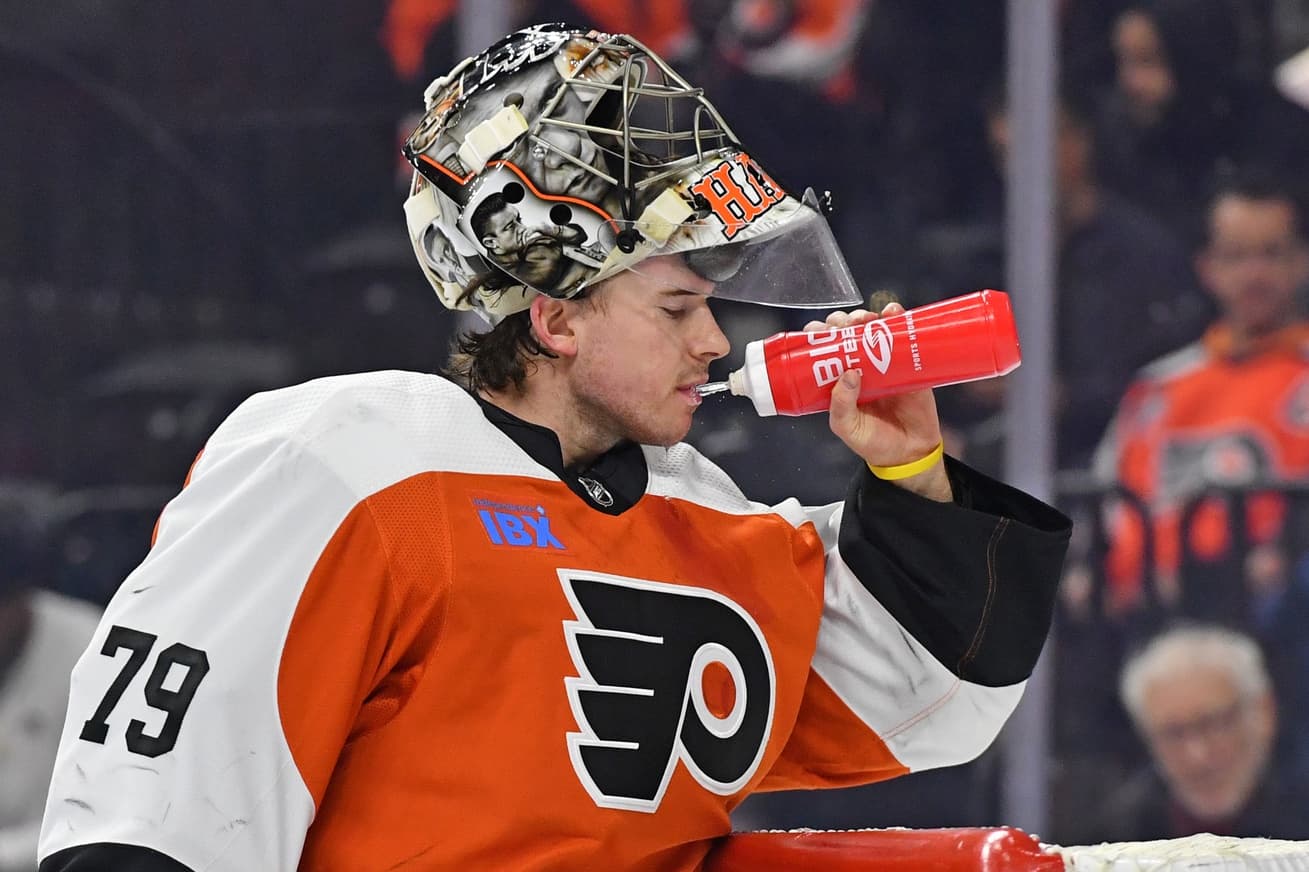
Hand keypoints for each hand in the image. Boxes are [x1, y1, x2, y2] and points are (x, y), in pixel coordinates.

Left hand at [804, 302, 952, 501]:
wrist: (911, 452)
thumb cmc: (874, 442)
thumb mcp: (848, 428)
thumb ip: (841, 406)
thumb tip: (848, 374)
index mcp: (837, 379)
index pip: (822, 349)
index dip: (818, 335)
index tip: (818, 333)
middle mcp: (858, 365)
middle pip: (845, 332)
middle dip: (841, 322)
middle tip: (844, 327)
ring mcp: (883, 360)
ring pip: (870, 327)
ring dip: (864, 316)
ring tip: (866, 321)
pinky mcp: (909, 360)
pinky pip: (903, 333)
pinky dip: (897, 316)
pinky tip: (892, 312)